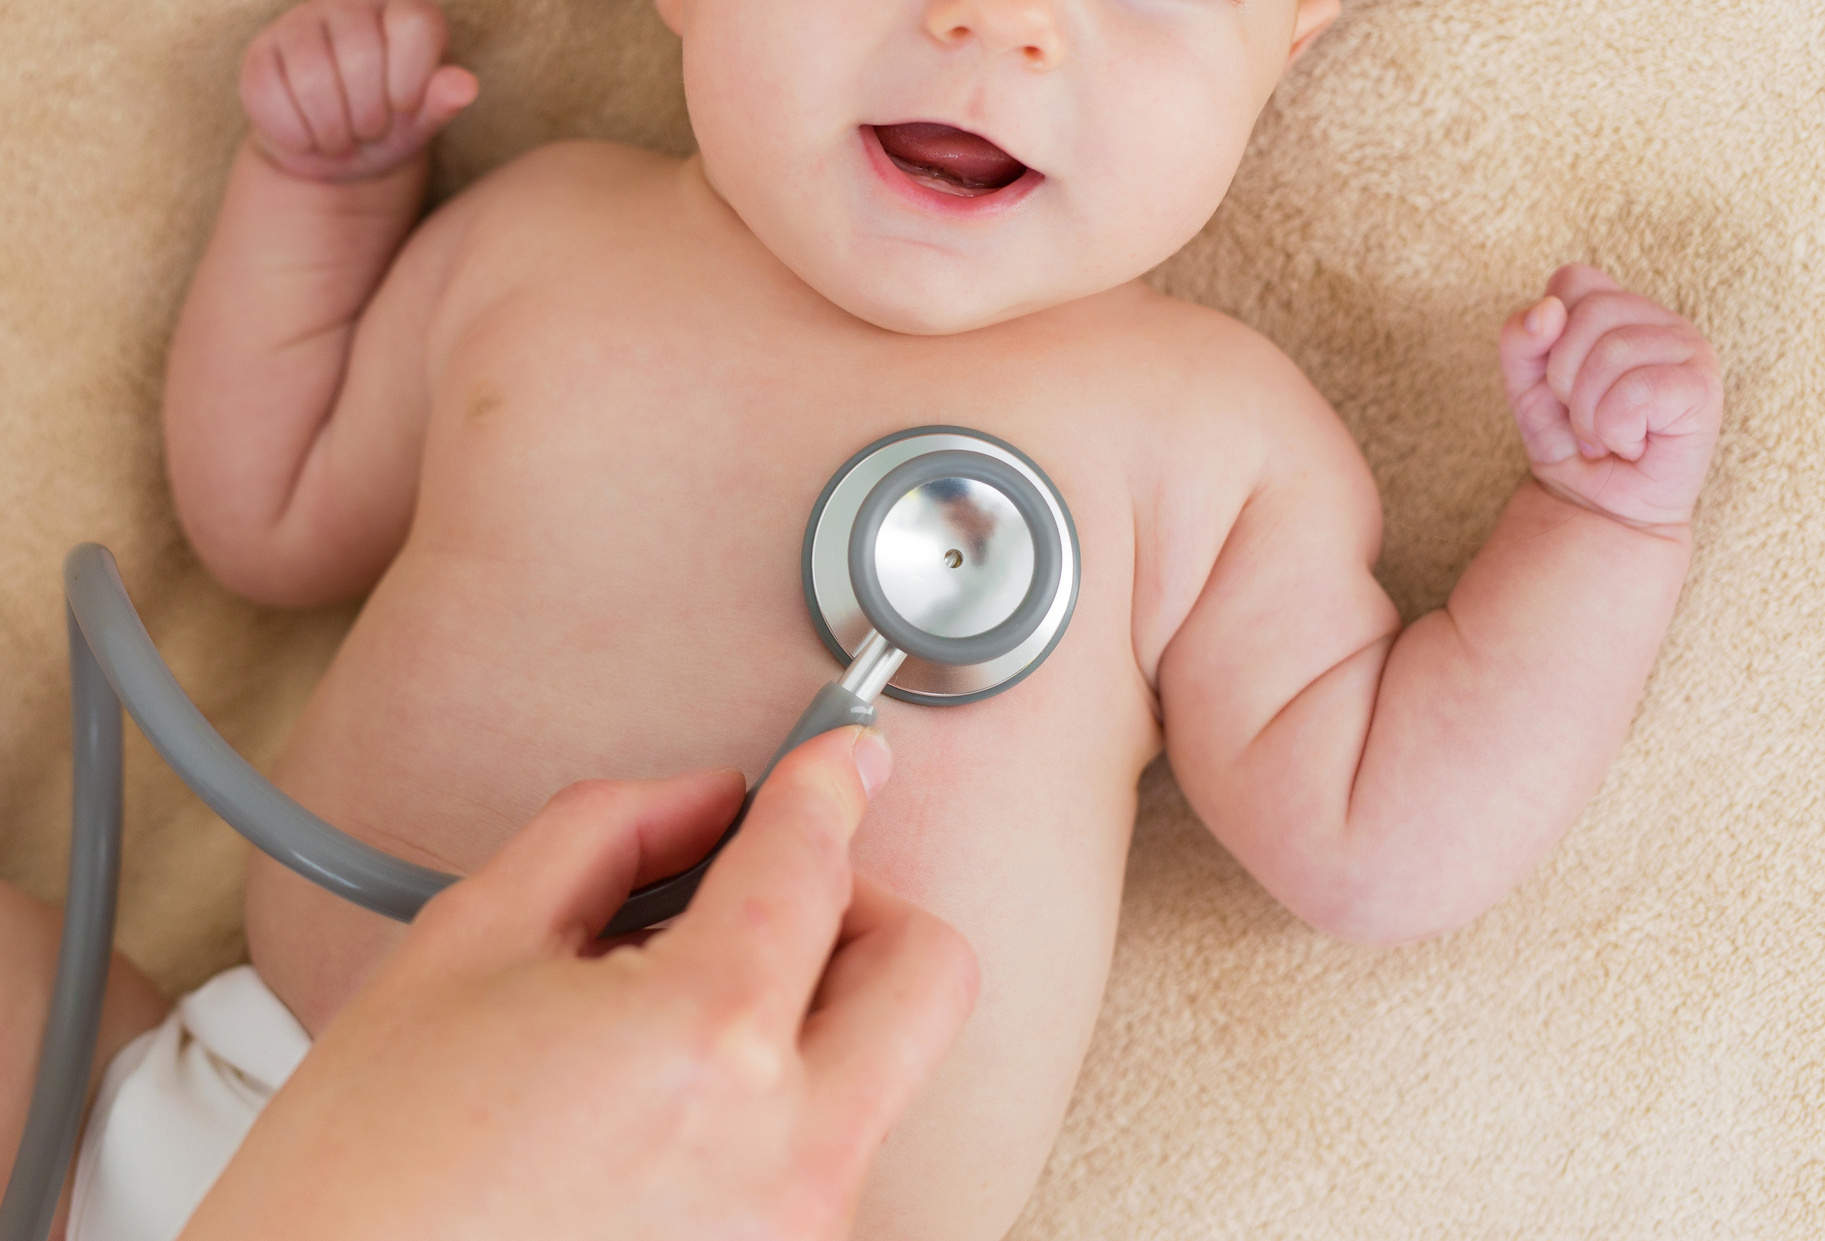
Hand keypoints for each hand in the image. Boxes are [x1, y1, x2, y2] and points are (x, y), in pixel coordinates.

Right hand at [180, 728, 978, 1240]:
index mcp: (708, 1043)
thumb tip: (704, 801)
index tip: (838, 760)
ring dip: (807, 1019)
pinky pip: (827, 1159)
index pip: (813, 863)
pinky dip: (777, 1109)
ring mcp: (795, 1236)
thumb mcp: (460, 947)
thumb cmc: (360, 1180)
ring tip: (670, 1030)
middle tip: (777, 901)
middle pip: (928, 973)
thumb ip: (605, 833)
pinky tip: (669, 1114)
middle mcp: (789, 1154)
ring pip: (879, 1074)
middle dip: (864, 907)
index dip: (825, 783)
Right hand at [239, 0, 477, 181]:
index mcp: (404, 12)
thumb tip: (465, 85)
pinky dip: (296, 133)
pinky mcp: (262, 51)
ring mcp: (300, 22)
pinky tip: (308, 137)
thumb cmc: (391, 128)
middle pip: (361, 55)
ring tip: (342, 138)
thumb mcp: (422, 122)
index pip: (415, 24)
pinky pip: (271, 94)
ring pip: (312, 75)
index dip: (411, 77)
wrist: (336, 153)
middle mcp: (351, 4)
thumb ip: (441, 102)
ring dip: (332, 129)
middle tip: (370, 130)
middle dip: (369, 114)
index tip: (405, 107)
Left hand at [1499, 263, 1722, 528]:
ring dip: (1589, 413)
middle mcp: (1659, 320)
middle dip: (1563, 379)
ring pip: (1613, 352)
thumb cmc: (1567, 441)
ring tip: (1604, 435)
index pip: (1573, 280)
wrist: (1596, 506)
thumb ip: (1521, 342)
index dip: (1547, 333)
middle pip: (1588, 313)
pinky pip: (1637, 391)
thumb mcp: (1525, 386)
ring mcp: (1689, 349)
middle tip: (1581, 418)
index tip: (1557, 380)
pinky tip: (1631, 444)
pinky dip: (1615, 429)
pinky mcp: (1703, 388)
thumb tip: (1546, 311)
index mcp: (1619, 309)